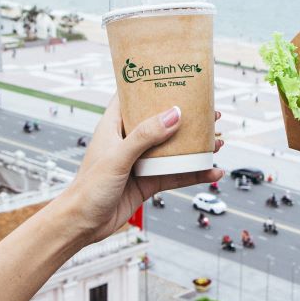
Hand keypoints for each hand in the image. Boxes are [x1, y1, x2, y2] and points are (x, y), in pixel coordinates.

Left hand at [60, 97, 223, 243]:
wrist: (81, 225)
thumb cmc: (88, 189)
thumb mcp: (118, 158)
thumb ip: (145, 136)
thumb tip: (173, 114)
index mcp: (114, 126)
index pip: (132, 96)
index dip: (152, 84)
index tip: (175, 76)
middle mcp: (128, 141)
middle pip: (161, 122)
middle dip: (186, 117)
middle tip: (210, 112)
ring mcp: (140, 162)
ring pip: (173, 149)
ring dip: (195, 146)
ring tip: (218, 142)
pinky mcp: (148, 182)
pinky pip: (176, 174)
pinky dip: (194, 173)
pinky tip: (212, 171)